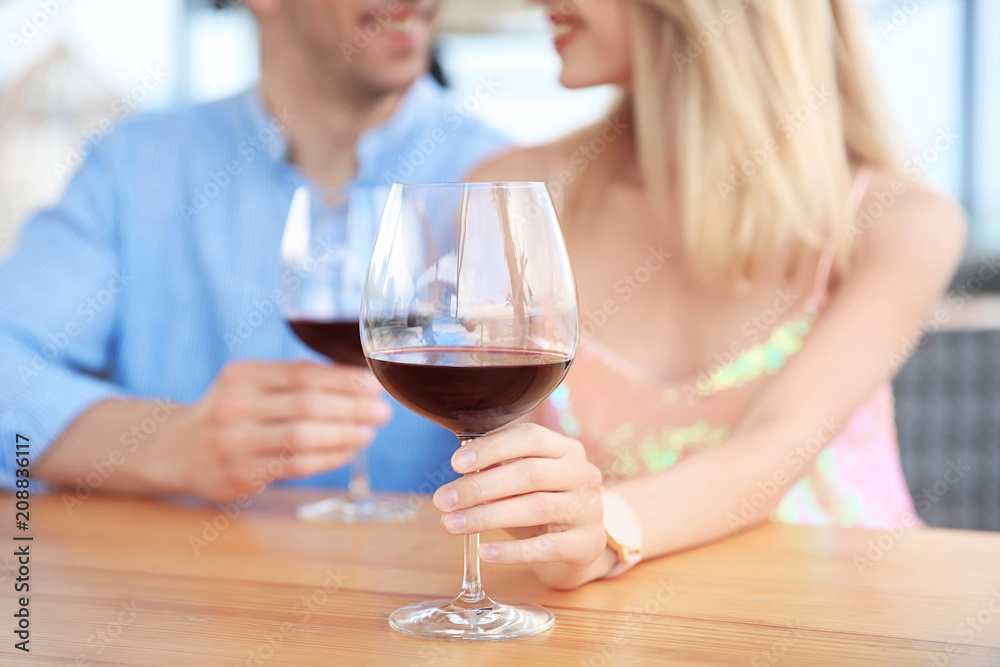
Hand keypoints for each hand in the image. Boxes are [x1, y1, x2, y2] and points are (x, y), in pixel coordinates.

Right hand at [152, 360, 390, 501]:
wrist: (176, 450)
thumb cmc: (230, 411)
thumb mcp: (250, 384)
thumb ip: (293, 380)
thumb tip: (357, 381)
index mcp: (242, 376)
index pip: (302, 374)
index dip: (343, 380)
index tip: (373, 385)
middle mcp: (235, 407)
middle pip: (307, 405)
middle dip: (352, 409)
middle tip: (383, 412)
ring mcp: (235, 443)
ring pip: (303, 437)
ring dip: (345, 435)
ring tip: (370, 432)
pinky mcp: (240, 475)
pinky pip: (296, 465)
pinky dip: (328, 458)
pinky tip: (348, 451)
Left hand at [431, 423, 612, 589]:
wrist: (579, 546)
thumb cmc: (542, 504)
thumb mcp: (522, 482)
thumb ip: (497, 469)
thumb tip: (461, 467)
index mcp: (565, 449)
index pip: (530, 437)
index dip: (492, 448)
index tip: (456, 462)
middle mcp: (582, 474)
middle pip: (530, 473)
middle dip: (481, 486)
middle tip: (443, 500)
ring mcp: (589, 509)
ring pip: (537, 508)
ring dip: (488, 516)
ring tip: (452, 524)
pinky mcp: (587, 544)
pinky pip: (546, 548)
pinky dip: (512, 551)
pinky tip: (485, 551)